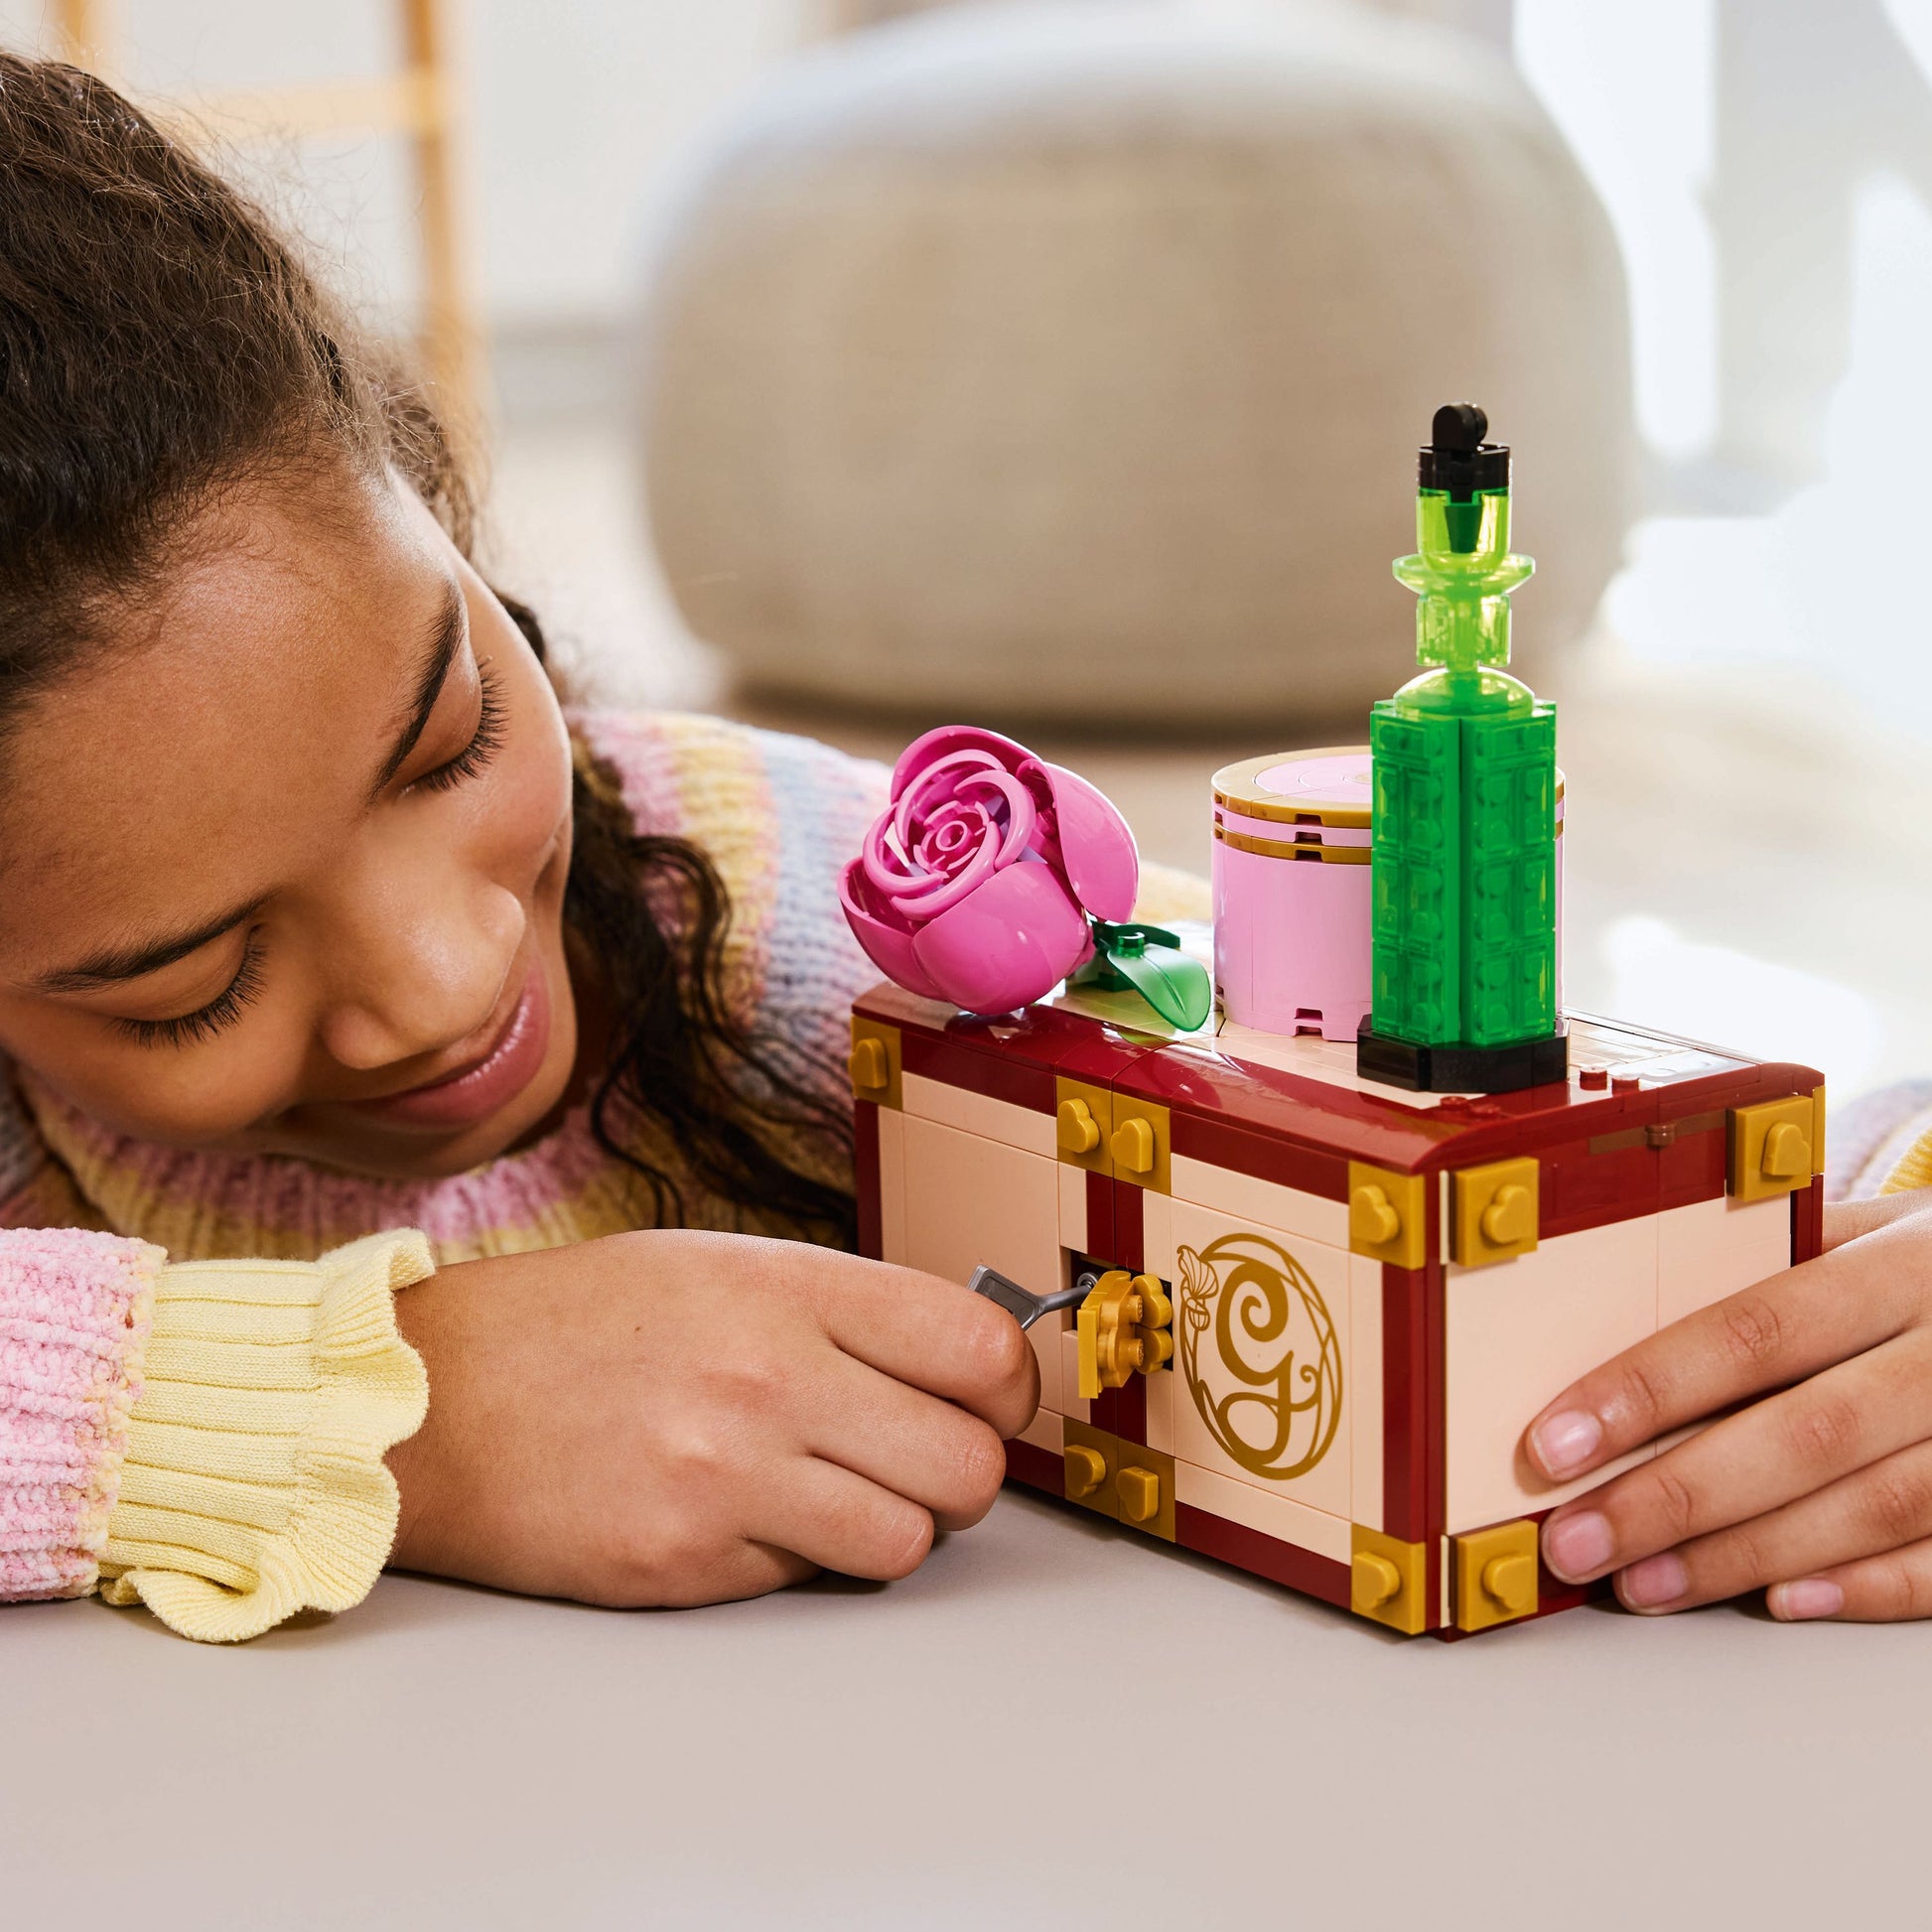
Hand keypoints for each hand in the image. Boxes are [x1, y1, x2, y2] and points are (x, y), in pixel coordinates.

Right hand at [384, 1230, 1036, 1607]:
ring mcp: (727, 1477)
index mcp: (785, 1287)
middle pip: (967, 1463)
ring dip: (890, 1529)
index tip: (994, 1399)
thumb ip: (836, 1309)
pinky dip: (797, 1562)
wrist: (425, 1398)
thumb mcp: (716, 1266)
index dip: (1009, 1387)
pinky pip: (808, 1583)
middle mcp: (769, 1377)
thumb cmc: (574, 1325)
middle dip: (962, 1474)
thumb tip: (955, 1362)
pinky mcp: (686, 1565)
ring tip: (832, 1497)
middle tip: (920, 1461)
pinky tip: (739, 1517)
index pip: (977, 1345)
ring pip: (908, 1541)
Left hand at [1527, 1188, 1931, 1621]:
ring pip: (1874, 1507)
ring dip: (1745, 1555)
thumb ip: (1772, 1264)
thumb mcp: (1878, 1231)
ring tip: (1642, 1583)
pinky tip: (1779, 1601)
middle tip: (1577, 1540)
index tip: (1555, 1441)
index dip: (1650, 1389)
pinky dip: (1865, 1588)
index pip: (1758, 1329)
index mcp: (1908, 1264)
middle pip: (1808, 1433)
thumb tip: (1619, 1307)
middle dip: (1676, 1497)